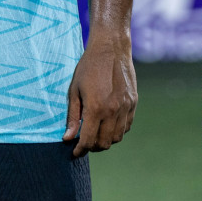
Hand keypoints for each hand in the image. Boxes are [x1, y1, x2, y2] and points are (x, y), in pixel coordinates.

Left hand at [63, 30, 136, 156]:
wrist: (111, 48)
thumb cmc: (88, 67)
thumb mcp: (74, 90)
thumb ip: (72, 116)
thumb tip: (68, 138)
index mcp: (96, 108)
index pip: (88, 140)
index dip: (80, 150)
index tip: (74, 152)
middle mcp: (113, 110)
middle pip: (104, 143)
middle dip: (92, 147)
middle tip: (84, 142)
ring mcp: (126, 107)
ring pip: (117, 137)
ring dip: (106, 140)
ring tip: (96, 134)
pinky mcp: (133, 102)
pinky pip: (127, 126)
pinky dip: (117, 131)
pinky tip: (108, 124)